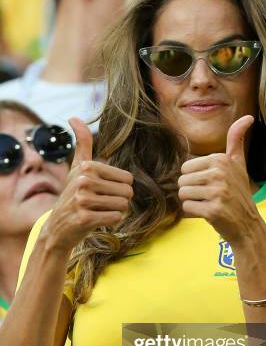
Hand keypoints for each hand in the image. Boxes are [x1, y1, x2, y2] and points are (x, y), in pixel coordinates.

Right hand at [43, 118, 132, 251]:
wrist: (58, 227)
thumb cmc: (73, 195)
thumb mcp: (77, 168)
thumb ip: (82, 143)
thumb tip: (73, 117)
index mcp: (86, 167)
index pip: (127, 179)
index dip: (120, 188)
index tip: (103, 191)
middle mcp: (83, 181)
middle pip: (127, 192)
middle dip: (120, 201)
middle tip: (102, 204)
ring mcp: (83, 200)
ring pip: (123, 206)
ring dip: (115, 211)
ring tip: (98, 211)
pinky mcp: (84, 218)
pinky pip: (116, 218)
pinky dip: (111, 221)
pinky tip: (96, 220)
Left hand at [178, 115, 257, 246]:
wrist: (248, 224)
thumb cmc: (239, 193)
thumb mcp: (238, 164)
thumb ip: (236, 140)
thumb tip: (247, 117)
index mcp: (222, 160)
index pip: (186, 167)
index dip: (194, 179)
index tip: (211, 185)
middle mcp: (220, 174)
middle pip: (182, 181)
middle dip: (192, 191)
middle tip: (209, 197)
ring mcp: (217, 192)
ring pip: (183, 194)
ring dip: (192, 202)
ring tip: (209, 204)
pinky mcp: (213, 210)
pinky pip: (187, 208)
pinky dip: (194, 213)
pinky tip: (209, 213)